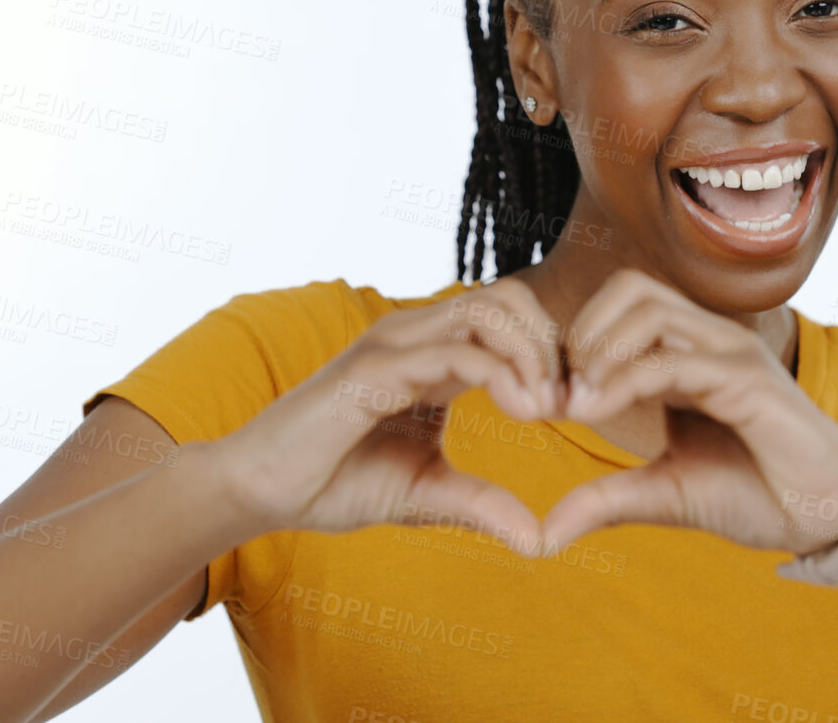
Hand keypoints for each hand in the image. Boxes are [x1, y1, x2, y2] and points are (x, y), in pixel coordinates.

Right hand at [211, 277, 563, 553]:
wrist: (262, 491)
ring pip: (488, 310)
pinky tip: (525, 414)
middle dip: (552, 343)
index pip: (510, 318)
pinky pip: (456, 352)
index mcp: (432, 354)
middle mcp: (416, 335)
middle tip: (570, 403)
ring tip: (550, 408)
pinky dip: (503, 375)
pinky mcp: (375, 369)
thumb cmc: (335, 482)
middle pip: (508, 297)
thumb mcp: (427, 495)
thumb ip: (483, 505)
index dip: (552, 354)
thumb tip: (540, 539)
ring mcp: (394, 345)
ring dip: (534, 353)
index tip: (575, 409)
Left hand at [539, 268, 837, 557]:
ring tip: (579, 402)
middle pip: (631, 287)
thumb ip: (607, 500)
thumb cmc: (756, 495)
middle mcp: (711, 339)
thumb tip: (545, 533)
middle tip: (563, 392)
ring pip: (649, 308)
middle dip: (582, 332)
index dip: (576, 340)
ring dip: (599, 349)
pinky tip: (598, 411)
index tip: (553, 399)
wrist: (825, 519)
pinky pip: (675, 360)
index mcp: (690, 352)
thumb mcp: (665, 495)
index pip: (622, 304)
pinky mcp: (749, 381)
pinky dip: (626, 380)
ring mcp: (732, 352)